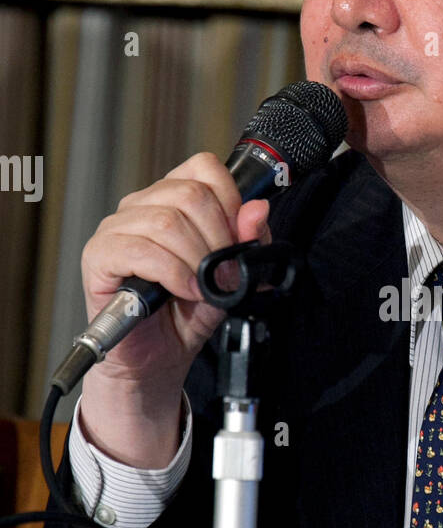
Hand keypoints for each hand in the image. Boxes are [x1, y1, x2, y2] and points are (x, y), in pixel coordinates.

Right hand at [78, 153, 270, 464]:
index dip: (231, 201)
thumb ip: (247, 243)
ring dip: (195, 260)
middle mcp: (142, 206)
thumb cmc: (186, 314)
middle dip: (218, 239)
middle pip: (190, 194)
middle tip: (221, 273)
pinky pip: (139, 249)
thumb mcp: (230, 276)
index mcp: (172, 200)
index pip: (204, 168)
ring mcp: (117, 228)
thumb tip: (258, 210)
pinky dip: (171, 272)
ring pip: (167, 221)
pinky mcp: (100, 255)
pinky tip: (181, 290)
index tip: (238, 238)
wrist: (157, 359)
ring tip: (200, 288)